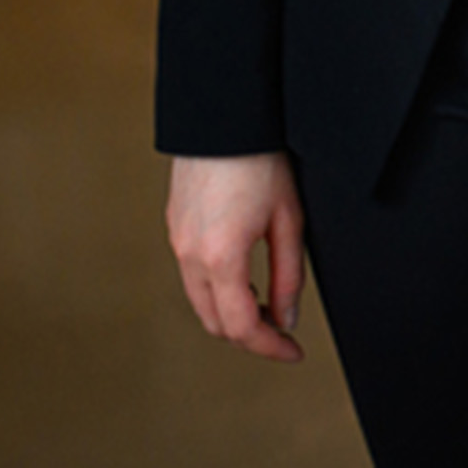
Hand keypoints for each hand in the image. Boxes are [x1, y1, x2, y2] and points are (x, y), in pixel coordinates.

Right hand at [166, 152, 306, 362]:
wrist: (224, 115)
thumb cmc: (260, 157)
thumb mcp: (289, 219)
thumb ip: (289, 275)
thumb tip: (287, 317)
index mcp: (221, 257)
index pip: (241, 326)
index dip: (270, 347)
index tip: (293, 352)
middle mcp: (190, 255)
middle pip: (215, 322)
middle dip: (249, 335)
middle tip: (283, 330)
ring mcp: (177, 241)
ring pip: (199, 302)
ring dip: (231, 314)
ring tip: (266, 305)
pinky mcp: (175, 227)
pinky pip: (191, 276)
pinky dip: (216, 290)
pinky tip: (242, 278)